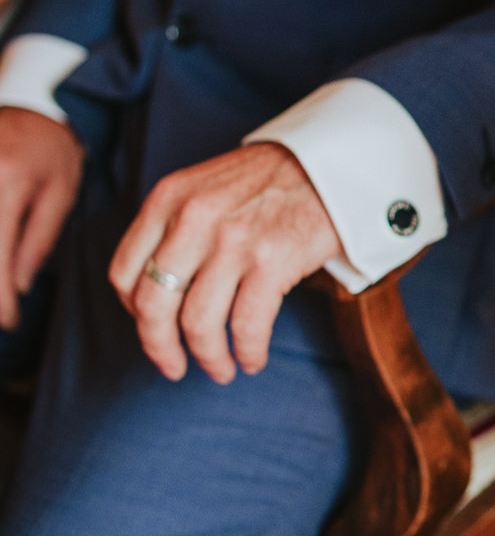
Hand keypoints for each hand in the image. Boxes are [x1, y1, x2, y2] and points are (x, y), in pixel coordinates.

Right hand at [0, 107, 82, 329]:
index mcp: (5, 183)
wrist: (25, 102)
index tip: (9, 322)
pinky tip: (0, 268)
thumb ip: (38, 239)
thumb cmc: (48, 148)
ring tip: (2, 301)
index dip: (0, 298)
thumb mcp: (59, 190)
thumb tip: (17, 287)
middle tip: (1, 318)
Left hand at [108, 144, 341, 383]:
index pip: (124, 273)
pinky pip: (247, 326)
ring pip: (198, 323)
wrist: (329, 165)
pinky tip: (253, 359)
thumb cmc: (270, 181)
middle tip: (174, 368)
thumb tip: (158, 292)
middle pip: (154, 306)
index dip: (134, 313)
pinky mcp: (272, 262)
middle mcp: (193, 220)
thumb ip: (175, 227)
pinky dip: (248, 352)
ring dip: (208, 358)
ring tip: (221, 370)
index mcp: (168, 200)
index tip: (154, 328)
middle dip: (160, 348)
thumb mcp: (204, 187)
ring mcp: (233, 242)